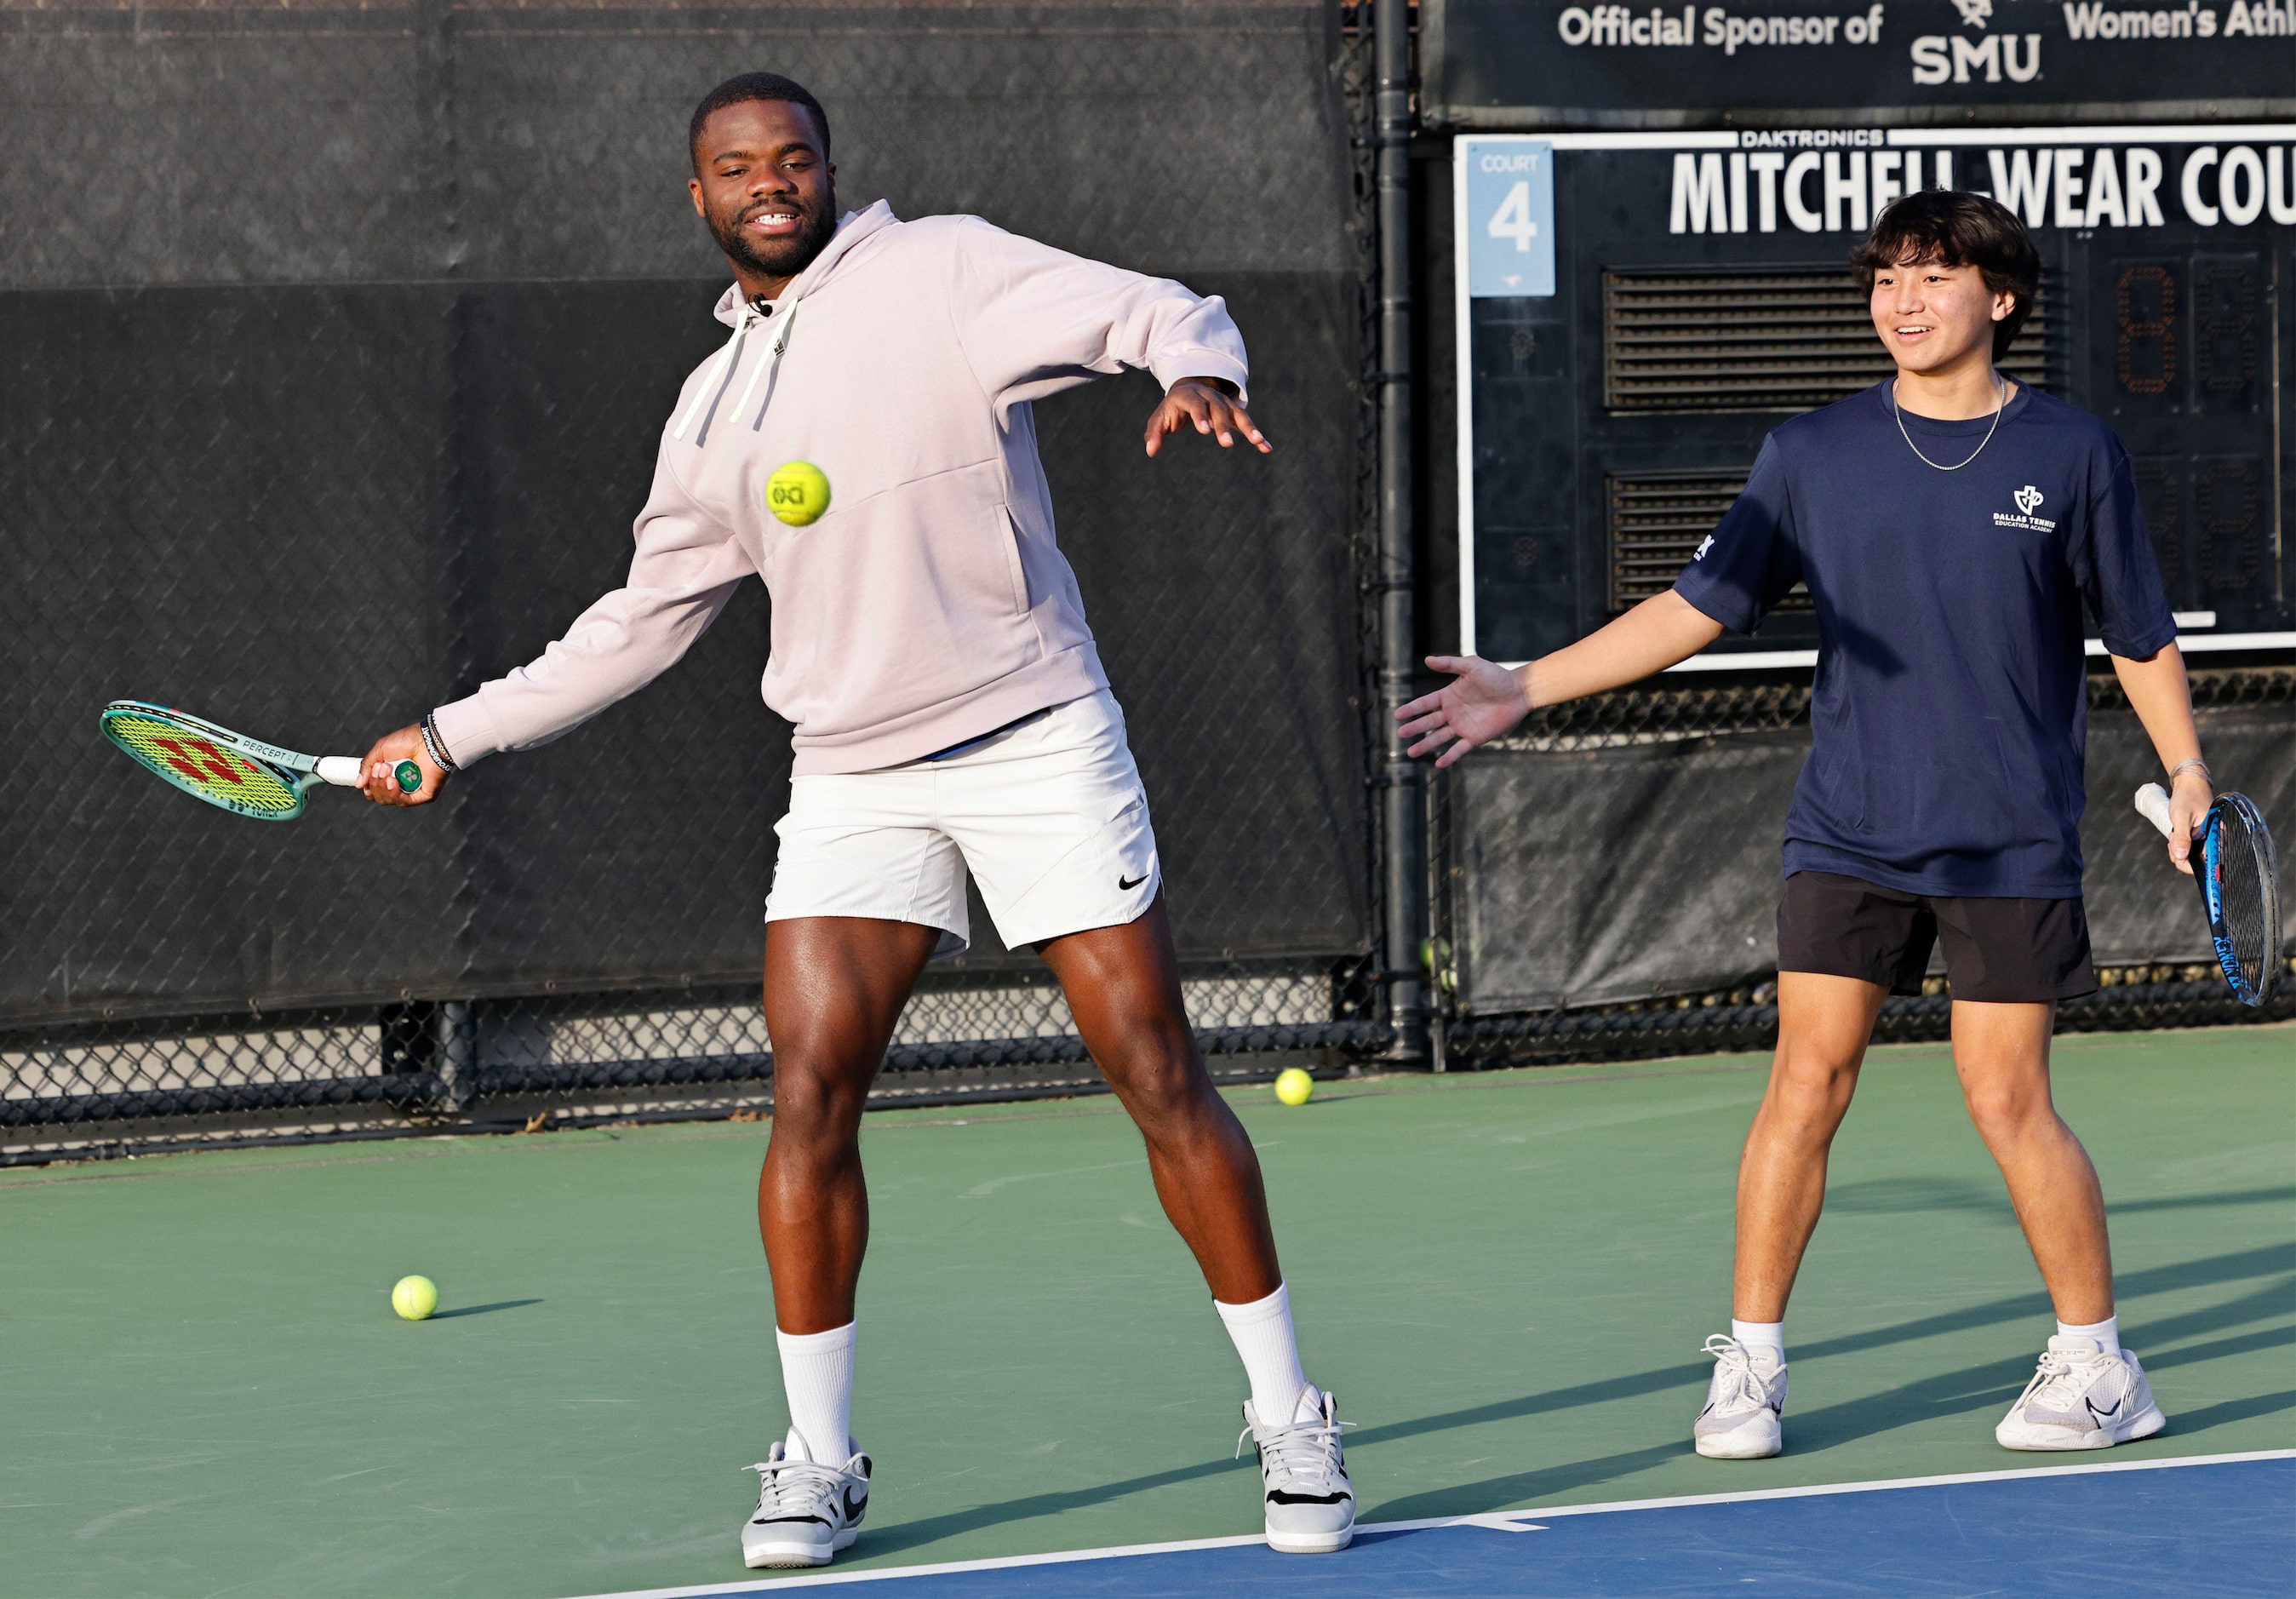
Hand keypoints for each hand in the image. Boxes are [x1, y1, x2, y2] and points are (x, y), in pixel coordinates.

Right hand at [359, 724, 446, 806]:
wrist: (428, 740)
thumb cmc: (408, 741)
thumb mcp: (380, 750)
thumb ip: (366, 766)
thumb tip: (359, 784)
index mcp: (390, 775)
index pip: (373, 791)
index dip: (368, 785)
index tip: (371, 772)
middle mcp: (401, 785)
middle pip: (378, 797)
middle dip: (375, 782)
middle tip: (382, 767)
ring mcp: (412, 791)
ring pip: (388, 800)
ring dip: (383, 786)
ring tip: (388, 770)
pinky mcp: (423, 795)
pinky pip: (404, 802)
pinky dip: (394, 793)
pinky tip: (393, 781)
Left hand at [1143, 377, 1270, 456]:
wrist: (1191, 387)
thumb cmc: (1173, 407)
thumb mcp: (1160, 418)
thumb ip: (1155, 433)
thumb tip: (1151, 451)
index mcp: (1190, 396)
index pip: (1196, 405)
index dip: (1200, 417)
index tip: (1205, 431)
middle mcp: (1209, 397)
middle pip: (1218, 409)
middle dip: (1223, 426)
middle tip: (1227, 444)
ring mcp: (1224, 403)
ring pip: (1237, 414)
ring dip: (1248, 427)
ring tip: (1257, 442)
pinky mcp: (1234, 412)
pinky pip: (1247, 422)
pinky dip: (1257, 434)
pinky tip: (1266, 447)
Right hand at [1395, 655, 1530, 767]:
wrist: (1519, 691)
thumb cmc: (1496, 676)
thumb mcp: (1471, 666)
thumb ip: (1450, 664)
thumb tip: (1427, 660)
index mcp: (1449, 696)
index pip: (1426, 703)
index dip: (1412, 709)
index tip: (1398, 714)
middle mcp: (1453, 712)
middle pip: (1429, 722)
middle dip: (1415, 728)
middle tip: (1401, 733)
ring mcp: (1463, 726)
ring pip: (1439, 737)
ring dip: (1426, 744)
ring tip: (1411, 753)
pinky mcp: (1475, 737)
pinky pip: (1459, 749)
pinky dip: (1449, 756)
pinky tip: (1438, 763)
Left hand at [2166, 767, 2212, 874]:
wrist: (2189, 784)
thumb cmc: (2188, 796)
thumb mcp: (2181, 817)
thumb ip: (2182, 838)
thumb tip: (2181, 856)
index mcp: (2216, 836)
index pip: (2208, 863)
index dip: (2189, 864)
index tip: (2177, 854)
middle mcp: (2215, 839)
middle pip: (2197, 862)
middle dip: (2179, 854)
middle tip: (2174, 839)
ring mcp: (2208, 838)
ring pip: (2190, 855)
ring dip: (2178, 848)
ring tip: (2175, 833)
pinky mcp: (2202, 836)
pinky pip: (2189, 848)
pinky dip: (2180, 844)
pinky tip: (2177, 834)